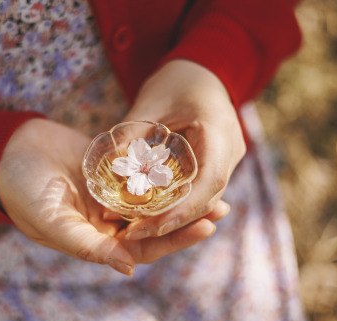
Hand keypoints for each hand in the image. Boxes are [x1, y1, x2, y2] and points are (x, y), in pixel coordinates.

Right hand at [0, 118, 219, 274]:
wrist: (8, 151)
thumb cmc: (22, 190)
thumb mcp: (51, 221)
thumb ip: (86, 245)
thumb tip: (127, 268)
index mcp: (95, 240)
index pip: (142, 246)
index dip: (173, 239)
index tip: (204, 226)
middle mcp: (106, 221)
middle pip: (154, 224)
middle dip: (186, 218)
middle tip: (220, 208)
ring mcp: (109, 194)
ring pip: (152, 199)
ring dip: (179, 194)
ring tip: (211, 184)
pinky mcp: (111, 169)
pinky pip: (141, 172)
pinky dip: (161, 171)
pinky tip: (184, 163)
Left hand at [122, 59, 246, 239]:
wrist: (203, 71)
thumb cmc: (178, 80)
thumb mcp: (151, 102)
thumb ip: (132, 134)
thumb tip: (107, 170)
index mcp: (219, 134)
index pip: (209, 182)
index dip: (184, 210)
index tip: (155, 227)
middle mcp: (230, 152)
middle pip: (206, 199)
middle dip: (173, 221)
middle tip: (134, 233)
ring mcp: (226, 161)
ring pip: (203, 200)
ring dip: (173, 217)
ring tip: (137, 229)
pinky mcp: (214, 165)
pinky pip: (198, 191)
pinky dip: (175, 205)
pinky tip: (149, 213)